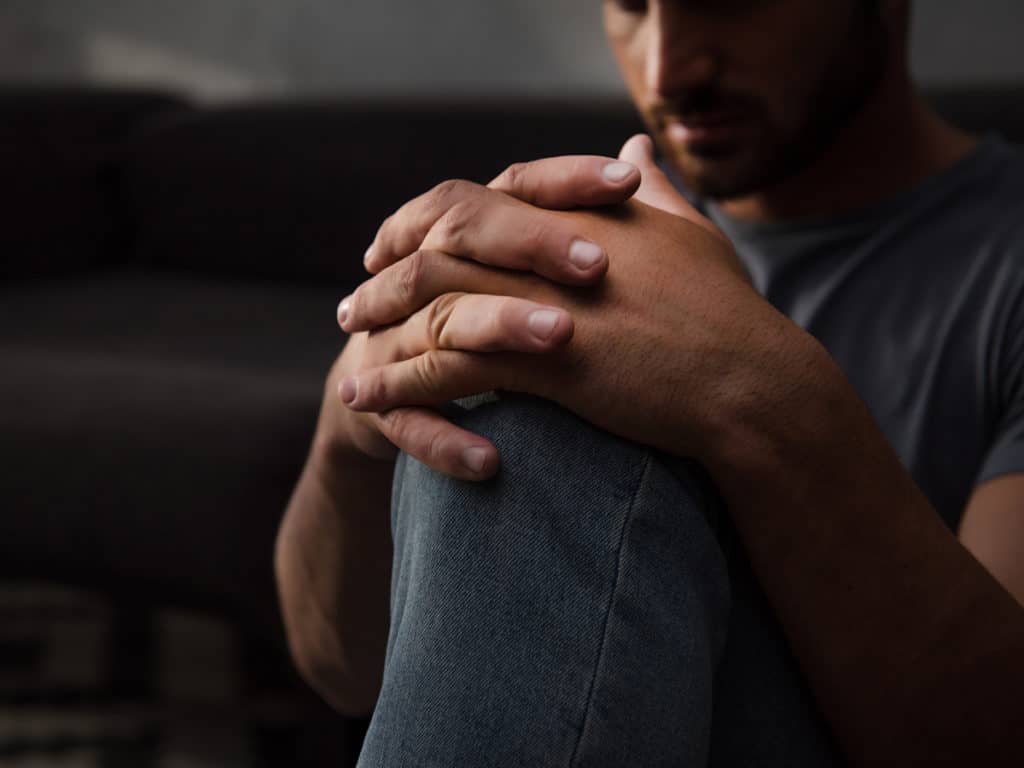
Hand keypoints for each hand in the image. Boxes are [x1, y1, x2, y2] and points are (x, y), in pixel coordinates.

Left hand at [338, 136, 798, 470]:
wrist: (753, 383)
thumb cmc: (728, 317)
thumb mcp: (690, 237)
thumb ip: (655, 192)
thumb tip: (637, 149)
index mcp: (574, 213)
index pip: (477, 199)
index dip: (426, 220)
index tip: (396, 244)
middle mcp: (548, 245)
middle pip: (437, 241)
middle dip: (385, 271)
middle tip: (354, 302)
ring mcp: (542, 299)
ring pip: (431, 300)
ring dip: (381, 329)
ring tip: (349, 361)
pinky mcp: (543, 358)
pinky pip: (446, 366)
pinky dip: (398, 383)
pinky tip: (367, 403)